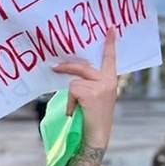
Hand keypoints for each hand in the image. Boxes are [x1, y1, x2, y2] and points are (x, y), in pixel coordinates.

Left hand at [52, 28, 117, 148]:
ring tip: (76, 108)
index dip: (109, 43)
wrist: (97, 137)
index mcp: (111, 80)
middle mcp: (108, 81)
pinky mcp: (91, 93)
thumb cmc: (95, 120)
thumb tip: (73, 75)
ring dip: (70, 96)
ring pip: (75, 82)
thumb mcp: (98, 98)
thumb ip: (92, 84)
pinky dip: (69, 102)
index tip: (110, 28)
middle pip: (83, 67)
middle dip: (66, 68)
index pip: (110, 58)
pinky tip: (75, 112)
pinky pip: (72, 91)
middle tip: (53, 67)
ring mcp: (101, 86)